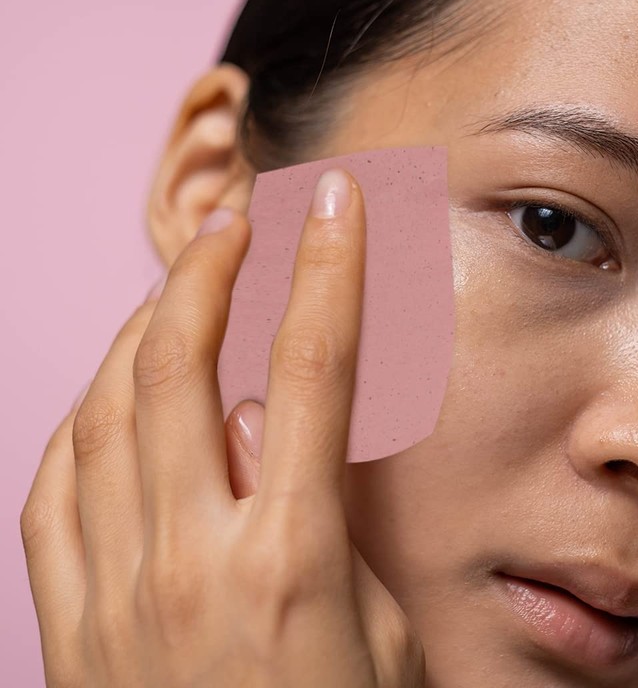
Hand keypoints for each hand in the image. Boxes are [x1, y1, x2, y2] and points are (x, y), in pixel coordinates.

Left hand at [21, 168, 425, 687]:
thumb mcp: (382, 635)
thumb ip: (329, 522)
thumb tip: (263, 426)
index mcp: (292, 557)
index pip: (314, 368)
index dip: (328, 270)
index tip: (336, 204)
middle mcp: (190, 558)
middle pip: (180, 363)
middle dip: (206, 270)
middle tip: (231, 221)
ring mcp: (114, 590)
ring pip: (105, 409)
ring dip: (143, 328)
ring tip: (176, 290)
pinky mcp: (70, 624)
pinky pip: (53, 486)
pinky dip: (84, 415)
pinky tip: (115, 393)